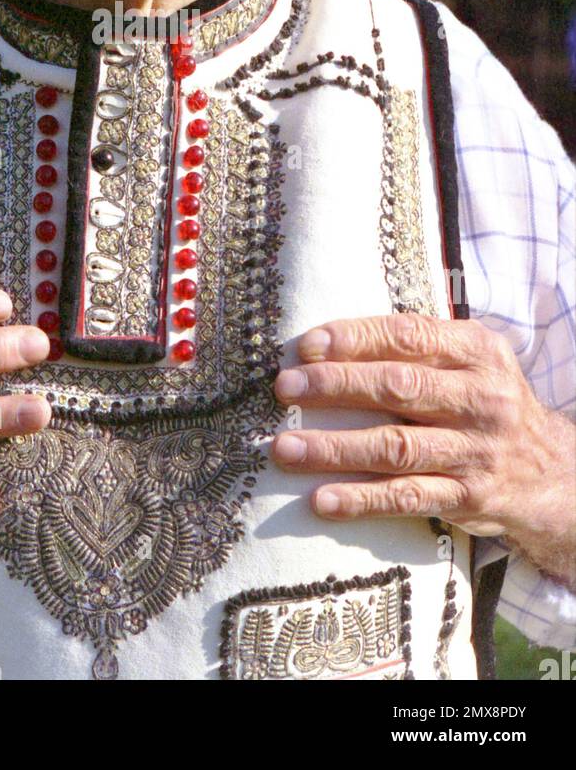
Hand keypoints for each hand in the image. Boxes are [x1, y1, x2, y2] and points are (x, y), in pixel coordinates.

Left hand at [271, 313, 575, 588]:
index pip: (408, 336)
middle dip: (335, 386)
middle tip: (286, 388)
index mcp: (477, 352)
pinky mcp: (468, 497)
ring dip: (335, 449)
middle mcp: (479, 398)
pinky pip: (407, 497)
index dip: (356, 339)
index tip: (308, 346)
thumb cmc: (485, 401)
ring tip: (286, 448)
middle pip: (398, 388)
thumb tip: (326, 342)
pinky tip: (323, 500)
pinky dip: (362, 500)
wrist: (551, 471)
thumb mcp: (469, 360)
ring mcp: (474, 451)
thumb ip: (416, 346)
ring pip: (395, 447)